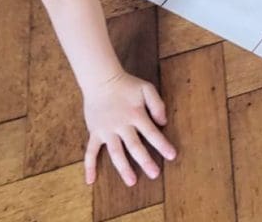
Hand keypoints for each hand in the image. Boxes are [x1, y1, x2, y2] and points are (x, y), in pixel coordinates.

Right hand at [83, 70, 176, 185]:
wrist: (101, 80)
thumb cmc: (127, 85)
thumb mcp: (147, 88)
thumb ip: (157, 104)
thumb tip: (163, 122)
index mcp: (136, 115)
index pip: (152, 133)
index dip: (162, 145)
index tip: (172, 156)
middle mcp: (122, 125)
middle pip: (135, 146)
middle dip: (145, 161)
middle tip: (154, 174)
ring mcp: (107, 131)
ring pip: (116, 153)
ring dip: (123, 168)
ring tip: (132, 181)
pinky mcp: (95, 133)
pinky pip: (90, 152)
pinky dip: (89, 166)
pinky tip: (90, 180)